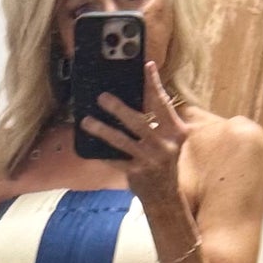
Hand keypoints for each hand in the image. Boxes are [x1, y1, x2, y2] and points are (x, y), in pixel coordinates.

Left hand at [83, 63, 189, 218]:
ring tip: (86, 121)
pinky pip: (114, 159)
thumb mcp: (171, 141)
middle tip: (102, 97)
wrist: (167, 197)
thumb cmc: (166, 163)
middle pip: (138, 121)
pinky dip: (100, 152)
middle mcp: (164, 144)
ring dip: (102, 129)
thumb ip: (161, 121)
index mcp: (176, 132)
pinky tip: (88, 147)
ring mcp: (149, 159)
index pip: (163, 103)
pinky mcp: (136, 173)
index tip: (147, 65)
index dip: (155, 83)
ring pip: (121, 140)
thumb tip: (137, 97)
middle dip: (118, 108)